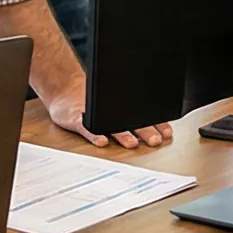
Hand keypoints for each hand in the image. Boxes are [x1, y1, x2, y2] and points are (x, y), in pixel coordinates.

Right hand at [41, 80, 172, 149]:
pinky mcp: (79, 120)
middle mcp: (111, 115)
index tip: (168, 133)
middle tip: (155, 140)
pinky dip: (95, 135)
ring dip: (124, 135)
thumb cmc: (90, 101)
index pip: (144, 119)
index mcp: (121, 112)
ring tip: (132, 142)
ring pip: (112, 127)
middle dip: (145, 132)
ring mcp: (95, 117)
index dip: (157, 126)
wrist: (65, 89)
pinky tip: (102, 141)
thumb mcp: (111, 105)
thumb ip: (129, 112)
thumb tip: (156, 122)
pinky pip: (87, 129)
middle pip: (131, 124)